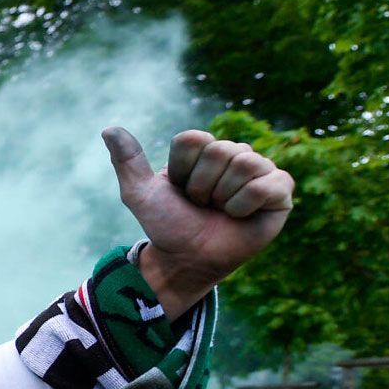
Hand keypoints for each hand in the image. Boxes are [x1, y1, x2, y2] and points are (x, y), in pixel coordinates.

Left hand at [102, 128, 293, 318]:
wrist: (186, 260)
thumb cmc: (167, 226)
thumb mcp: (139, 194)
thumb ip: (128, 161)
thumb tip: (108, 129)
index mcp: (204, 150)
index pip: (194, 139)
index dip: (182, 170)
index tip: (181, 191)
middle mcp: (234, 154)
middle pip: (221, 150)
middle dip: (203, 186)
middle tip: (203, 205)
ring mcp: (260, 170)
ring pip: (245, 162)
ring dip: (224, 197)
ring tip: (221, 211)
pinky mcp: (281, 191)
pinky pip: (268, 183)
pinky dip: (246, 204)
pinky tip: (241, 215)